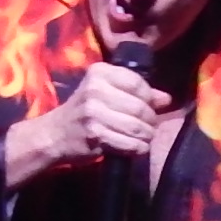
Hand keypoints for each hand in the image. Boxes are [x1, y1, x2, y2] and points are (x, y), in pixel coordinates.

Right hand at [7, 60, 171, 186]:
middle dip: (150, 120)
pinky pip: (128, 143)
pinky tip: (136, 148)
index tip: (148, 108)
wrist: (53, 134)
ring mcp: (94, 113)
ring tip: (143, 138)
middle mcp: (95, 89)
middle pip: (140, 106)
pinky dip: (138, 148)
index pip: (138, 83)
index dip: (149, 98)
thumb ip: (136, 93)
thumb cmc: (84, 112)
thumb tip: (167, 99)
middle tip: (148, 127)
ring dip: (146, 136)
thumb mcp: (106, 94)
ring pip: (137, 126)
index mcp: (99, 73)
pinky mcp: (95, 134)